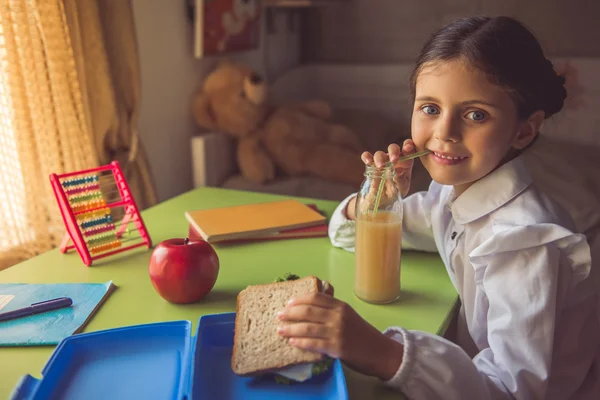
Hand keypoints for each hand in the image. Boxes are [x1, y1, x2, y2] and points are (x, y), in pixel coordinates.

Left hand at [277, 293, 403, 380]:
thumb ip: (333, 309)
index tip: (288, 302)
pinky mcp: (336, 348)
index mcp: (341, 306)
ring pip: (307, 327)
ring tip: (280, 330)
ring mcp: (337, 332)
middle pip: (308, 311)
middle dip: (290, 313)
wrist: (379, 352)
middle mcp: (338, 316)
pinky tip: (292, 342)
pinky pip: (313, 343)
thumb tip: (310, 304)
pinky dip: (300, 342)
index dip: (300, 299)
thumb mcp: (349, 315)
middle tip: (279, 315)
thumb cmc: (362, 334)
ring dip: (290, 328)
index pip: (316, 297)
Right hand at [344, 139, 416, 219]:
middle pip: (393, 148)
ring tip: (380, 167)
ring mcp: (381, 161)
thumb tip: (398, 170)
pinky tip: (368, 162)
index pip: (408, 150)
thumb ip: (401, 179)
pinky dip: (366, 157)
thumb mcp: (402, 187)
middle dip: (394, 152)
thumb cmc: (396, 191)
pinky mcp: (370, 165)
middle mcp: (392, 159)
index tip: (408, 148)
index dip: (408, 145)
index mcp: (405, 162)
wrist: (384, 199)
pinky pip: (366, 157)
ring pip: (380, 153)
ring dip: (380, 158)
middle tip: (394, 160)